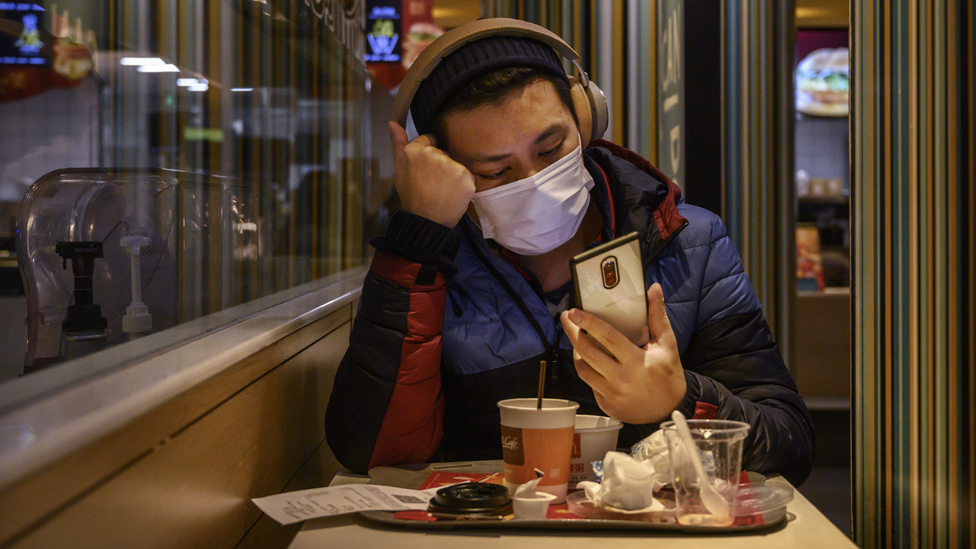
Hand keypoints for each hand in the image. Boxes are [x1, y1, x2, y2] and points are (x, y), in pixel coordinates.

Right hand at [389, 121, 475, 227]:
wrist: (426, 220)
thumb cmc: (411, 195)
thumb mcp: (399, 168)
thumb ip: (397, 143)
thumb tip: (392, 122)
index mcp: (415, 150)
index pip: (430, 139)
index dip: (429, 154)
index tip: (426, 169)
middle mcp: (432, 153)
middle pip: (443, 152)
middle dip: (440, 164)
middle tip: (433, 183)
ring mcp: (450, 164)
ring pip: (455, 163)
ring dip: (452, 174)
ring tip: (443, 189)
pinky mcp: (465, 175)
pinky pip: (467, 175)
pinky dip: (463, 184)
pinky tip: (453, 194)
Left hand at [560, 283, 686, 423]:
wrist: (670, 410)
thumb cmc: (668, 374)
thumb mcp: (667, 344)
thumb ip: (657, 316)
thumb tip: (654, 287)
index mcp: (636, 361)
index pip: (607, 337)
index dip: (588, 323)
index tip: (573, 311)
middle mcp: (620, 378)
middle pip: (587, 352)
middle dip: (572, 332)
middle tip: (566, 318)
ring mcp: (611, 394)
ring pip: (583, 369)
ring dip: (576, 351)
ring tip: (576, 337)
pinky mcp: (605, 405)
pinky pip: (589, 383)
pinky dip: (586, 369)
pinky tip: (588, 359)